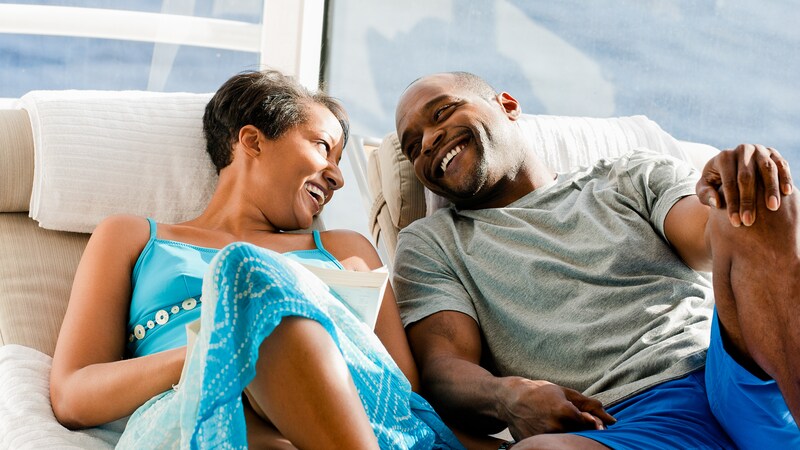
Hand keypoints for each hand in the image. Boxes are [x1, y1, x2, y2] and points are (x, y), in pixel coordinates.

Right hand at [499, 378, 614, 440]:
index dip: (593, 425)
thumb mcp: (565, 393)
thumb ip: (589, 406)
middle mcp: (556, 426)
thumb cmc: (539, 392)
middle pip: (579, 434)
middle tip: (566, 419)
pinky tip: (543, 425)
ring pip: (565, 439)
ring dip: (565, 433)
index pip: (590, 424)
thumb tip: (612, 420)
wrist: (510, 399)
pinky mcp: (535, 443)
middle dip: (579, 428)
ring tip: (551, 420)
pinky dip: (552, 437)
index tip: (597, 427)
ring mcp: (545, 437)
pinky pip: (551, 442)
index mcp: (565, 411)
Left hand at [696, 144, 792, 226]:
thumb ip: (705, 194)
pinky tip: (787, 192)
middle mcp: (742, 150)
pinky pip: (781, 164)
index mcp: (723, 157)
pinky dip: (785, 177)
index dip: (732, 204)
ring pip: (767, 169)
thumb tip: (716, 203)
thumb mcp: (705, 187)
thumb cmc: (715, 182)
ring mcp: (759, 150)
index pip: (729, 183)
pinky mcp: (773, 152)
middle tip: (750, 221)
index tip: (735, 222)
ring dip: (771, 189)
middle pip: (747, 177)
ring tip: (772, 208)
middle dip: (748, 201)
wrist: (732, 166)